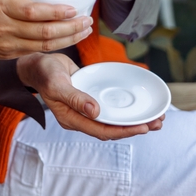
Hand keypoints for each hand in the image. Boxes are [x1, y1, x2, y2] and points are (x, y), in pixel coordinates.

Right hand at [0, 0, 93, 61]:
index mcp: (0, 8)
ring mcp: (8, 45)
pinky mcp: (10, 55)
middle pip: (45, 32)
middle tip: (87, 20)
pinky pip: (37, 51)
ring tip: (84, 31)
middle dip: (71, 28)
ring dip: (68, 39)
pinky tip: (67, 39)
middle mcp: (6, 28)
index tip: (73, 8)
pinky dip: (56, 46)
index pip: (33, 12)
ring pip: (45, 45)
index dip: (56, 12)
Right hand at [16, 53, 163, 139]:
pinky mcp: (90, 100)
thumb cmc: (44, 73)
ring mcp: (85, 110)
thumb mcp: (57, 83)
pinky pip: (110, 108)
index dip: (123, 131)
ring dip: (133, 120)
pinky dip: (125, 108)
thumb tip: (95, 111)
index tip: (143, 127)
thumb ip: (75, 97)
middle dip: (135, 128)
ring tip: (156, 118)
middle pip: (112, 129)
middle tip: (158, 123)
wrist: (38, 64)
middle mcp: (80, 118)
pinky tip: (138, 105)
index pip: (102, 131)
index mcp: (71, 119)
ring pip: (113, 120)